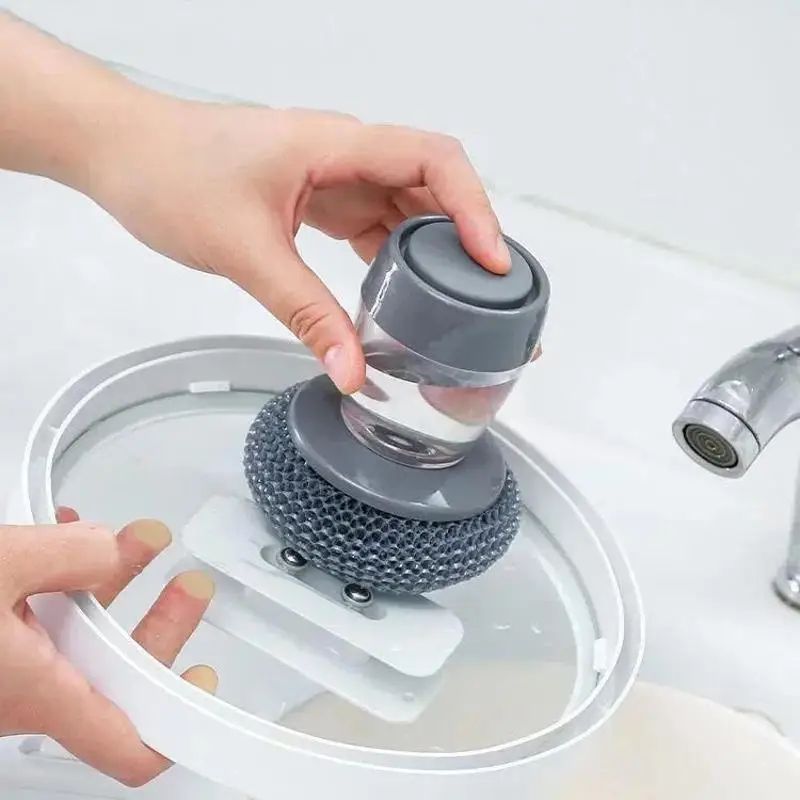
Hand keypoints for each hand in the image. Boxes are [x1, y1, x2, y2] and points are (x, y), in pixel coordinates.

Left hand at [0, 15, 509, 393]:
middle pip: (431, 188)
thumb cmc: (169, 172)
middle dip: (466, 240)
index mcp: (334, 145)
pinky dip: (392, 261)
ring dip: (432, 254)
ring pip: (405, 209)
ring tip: (455, 305)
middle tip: (488, 300)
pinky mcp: (316, 199)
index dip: (474, 209)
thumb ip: (304, 312)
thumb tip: (351, 367)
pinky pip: (373, 227)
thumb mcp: (245, 251)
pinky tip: (399, 297)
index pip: (432, 160)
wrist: (121, 153)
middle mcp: (343, 155)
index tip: (492, 264)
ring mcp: (331, 177)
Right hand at [0, 507, 216, 786]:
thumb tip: (111, 548)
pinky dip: (59, 581)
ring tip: (140, 540)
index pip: (127, 747)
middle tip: (190, 585)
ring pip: (78, 638)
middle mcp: (24, 693)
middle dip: (161, 625)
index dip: (178, 726)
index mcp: (39, 694)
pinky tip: (65, 538)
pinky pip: (35, 619)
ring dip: (112, 588)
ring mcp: (2, 672)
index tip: (208, 689)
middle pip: (118, 676)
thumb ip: (67, 554)